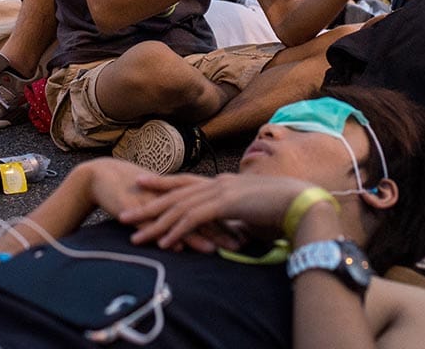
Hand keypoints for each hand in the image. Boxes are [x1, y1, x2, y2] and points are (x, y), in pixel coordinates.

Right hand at [85, 159, 240, 252]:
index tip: (248, 231)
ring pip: (179, 220)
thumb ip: (180, 211)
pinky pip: (154, 225)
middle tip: (242, 243)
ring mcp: (154, 202)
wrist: (101, 177)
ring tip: (216, 249)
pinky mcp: (135, 209)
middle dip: (221, 230)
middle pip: (200, 214)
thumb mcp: (161, 199)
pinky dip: (166, 235)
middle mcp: (170, 196)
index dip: (229, 219)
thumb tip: (200, 228)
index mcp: (180, 193)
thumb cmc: (132, 189)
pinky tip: (178, 247)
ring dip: (198, 235)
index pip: (209, 207)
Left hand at [120, 173, 313, 250]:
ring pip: (179, 206)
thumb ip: (236, 218)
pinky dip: (177, 230)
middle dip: (147, 204)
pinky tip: (164, 242)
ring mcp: (221, 191)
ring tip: (135, 234)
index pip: (186, 182)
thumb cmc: (282, 210)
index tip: (142, 184)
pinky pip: (194, 218)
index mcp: (223, 182)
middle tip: (124, 214)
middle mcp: (218, 183)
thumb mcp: (251, 212)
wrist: (301, 202)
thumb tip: (229, 229)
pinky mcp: (226, 204)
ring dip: (155, 222)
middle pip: (175, 193)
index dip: (163, 184)